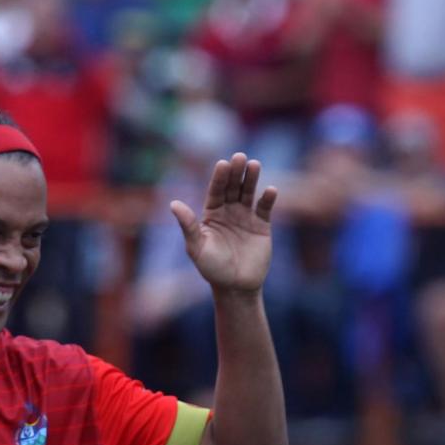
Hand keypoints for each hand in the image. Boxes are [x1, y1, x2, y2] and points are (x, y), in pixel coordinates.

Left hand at [170, 153, 278, 294]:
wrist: (235, 287)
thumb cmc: (212, 268)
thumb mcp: (197, 248)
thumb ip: (188, 226)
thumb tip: (173, 204)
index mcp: (211, 214)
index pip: (215, 191)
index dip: (219, 177)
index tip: (222, 164)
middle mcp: (229, 211)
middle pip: (233, 187)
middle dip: (236, 172)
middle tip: (240, 157)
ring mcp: (246, 217)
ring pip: (249, 193)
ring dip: (252, 179)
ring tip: (254, 164)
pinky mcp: (262, 225)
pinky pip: (265, 208)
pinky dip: (268, 199)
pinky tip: (270, 190)